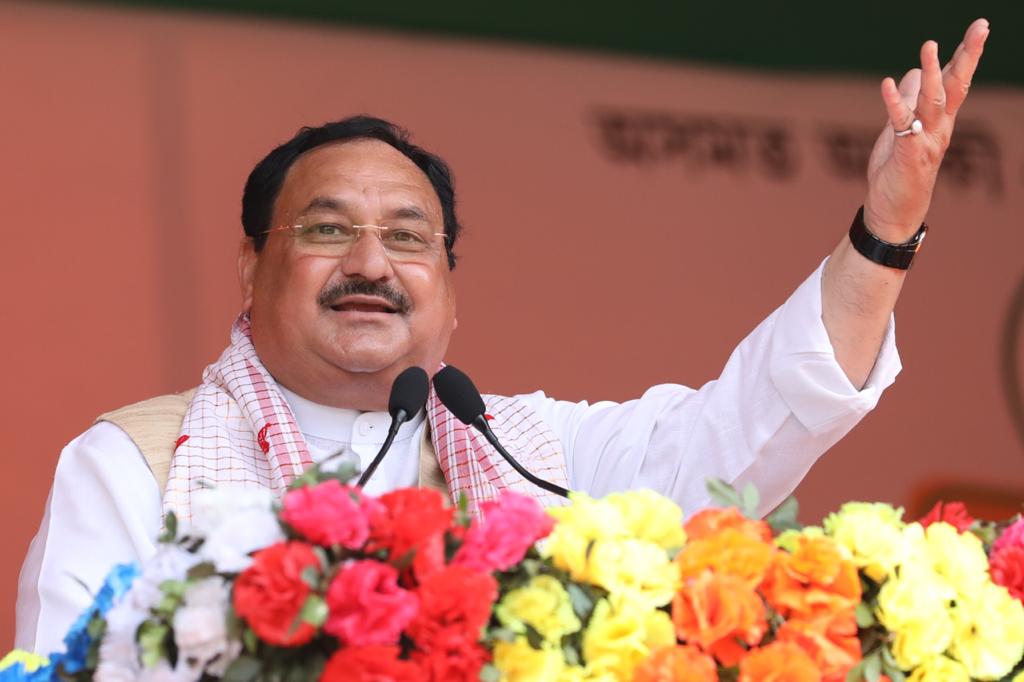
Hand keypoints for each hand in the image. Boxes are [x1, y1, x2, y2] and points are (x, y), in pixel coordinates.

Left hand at [862, 18, 989, 242]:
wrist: (893, 210)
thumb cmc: (899, 169)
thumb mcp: (901, 129)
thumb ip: (908, 102)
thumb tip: (907, 73)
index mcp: (940, 120)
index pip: (956, 81)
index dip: (967, 54)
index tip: (980, 27)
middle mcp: (939, 128)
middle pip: (956, 86)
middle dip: (967, 56)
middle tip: (981, 26)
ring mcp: (926, 141)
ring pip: (933, 102)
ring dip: (931, 74)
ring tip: (929, 46)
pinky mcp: (908, 153)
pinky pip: (903, 125)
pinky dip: (895, 104)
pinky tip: (888, 84)